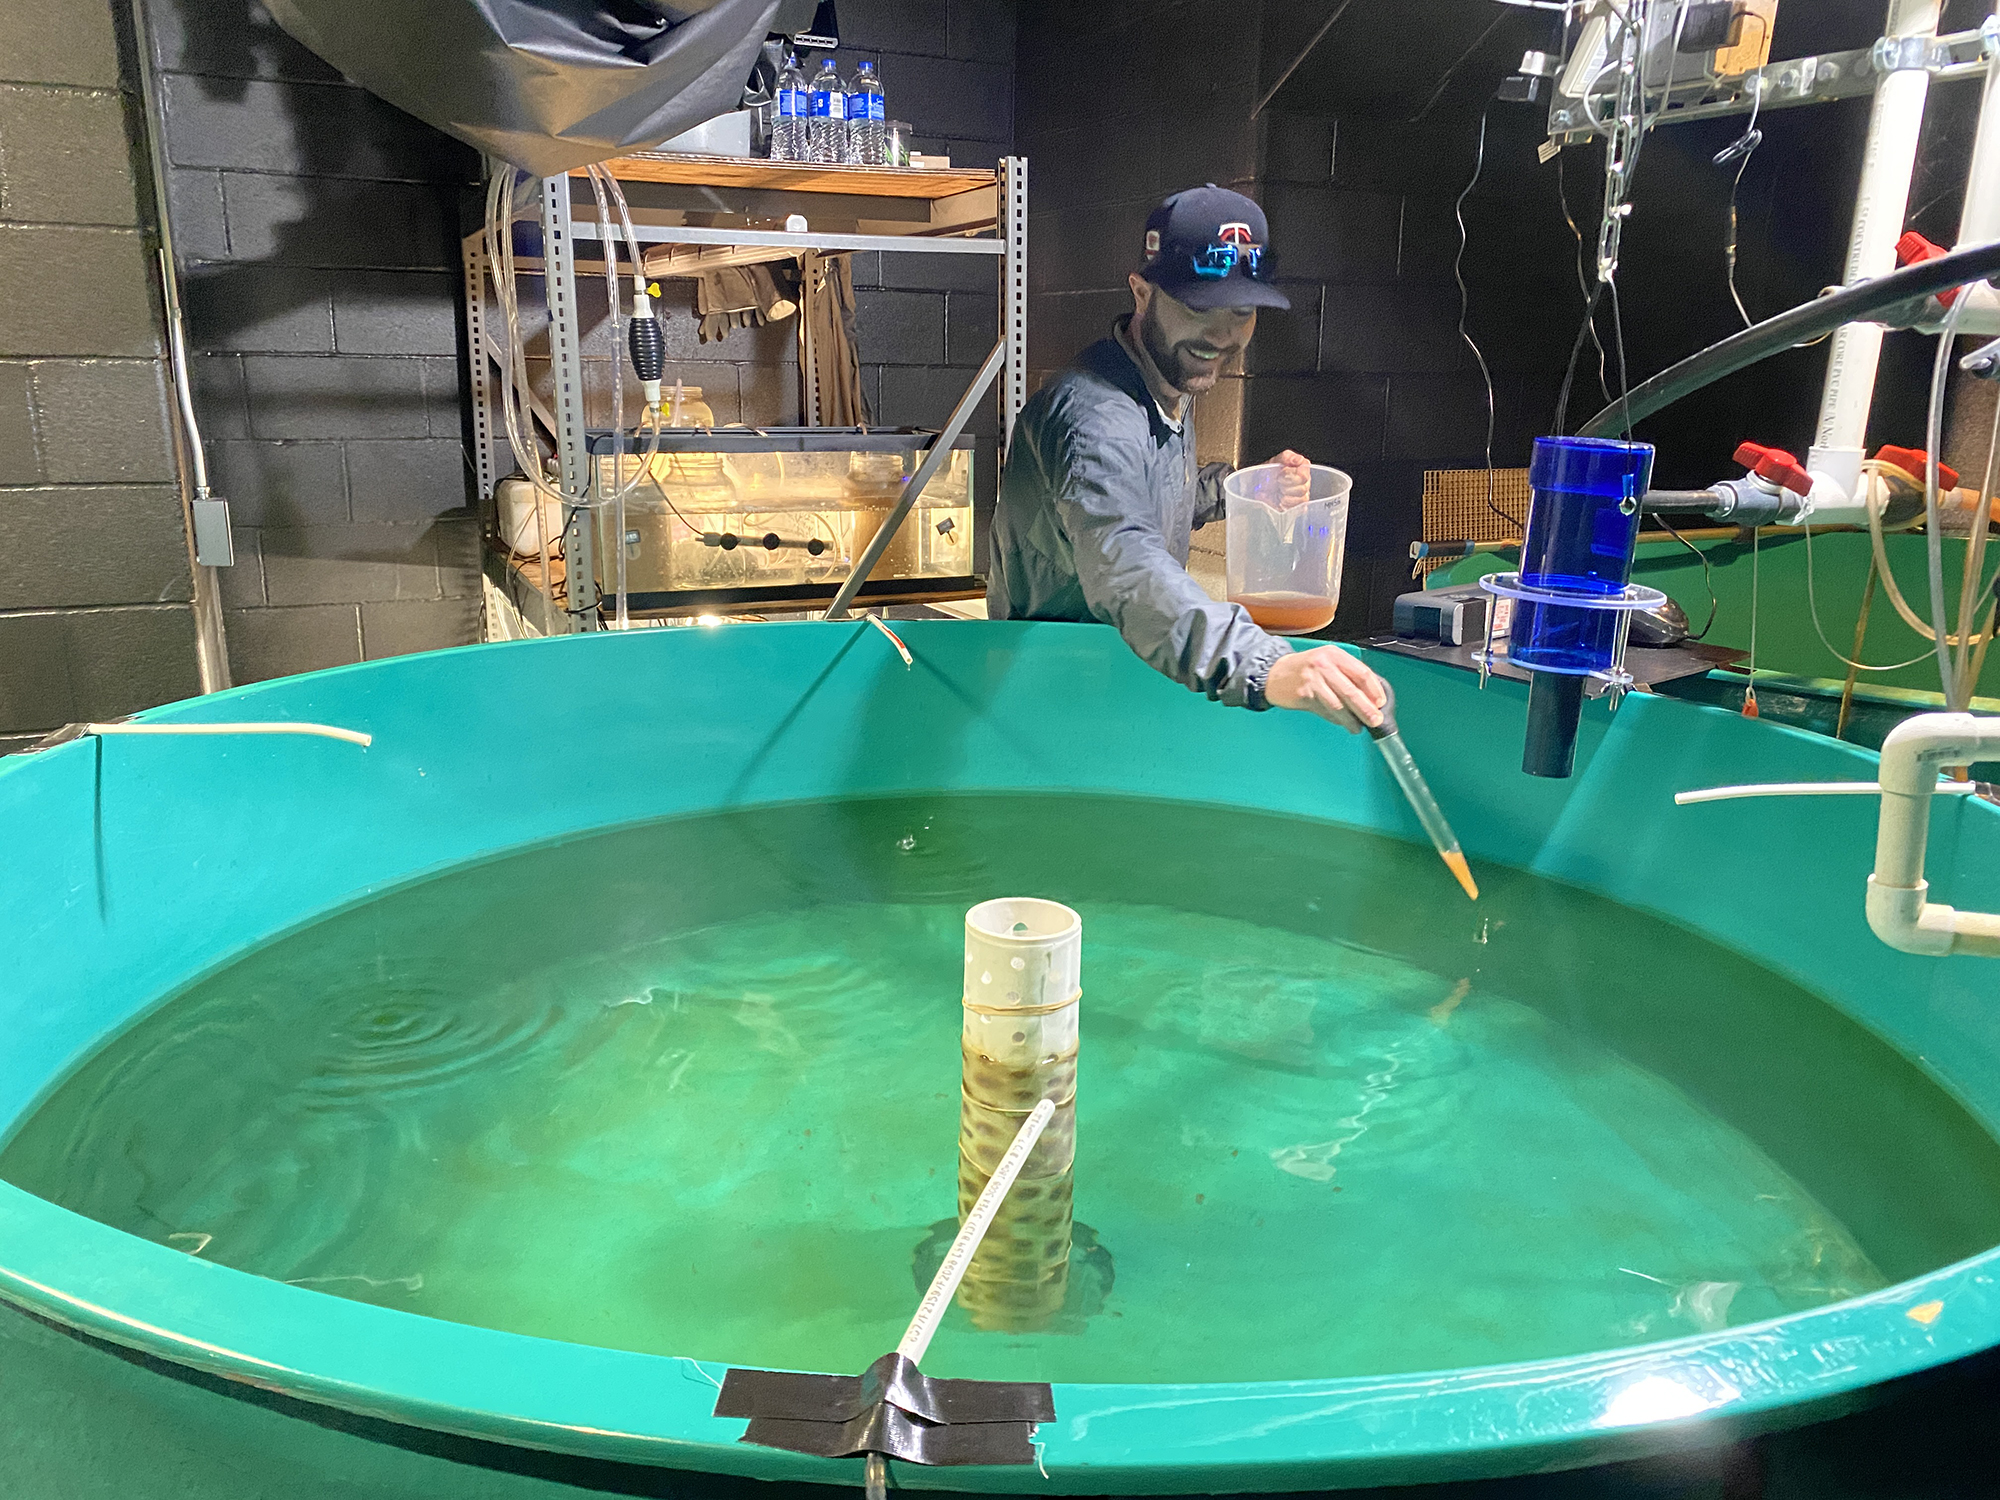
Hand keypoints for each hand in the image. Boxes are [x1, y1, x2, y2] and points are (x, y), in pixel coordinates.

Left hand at [1265, 450, 1312, 506]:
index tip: (1280, 475)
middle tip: (1277, 484)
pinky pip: (1297, 509)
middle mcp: (1305, 482)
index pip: (1304, 475)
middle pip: (1303, 489)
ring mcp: (1302, 496)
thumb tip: (1298, 459)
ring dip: (1285, 497)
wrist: (1256, 488)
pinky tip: (1279, 501)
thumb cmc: (1266, 474)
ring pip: (1301, 500)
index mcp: (1302, 469)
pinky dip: (1285, 506)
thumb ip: (1287, 457)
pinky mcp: (1297, 508)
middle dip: (1286, 487)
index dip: (1290, 476)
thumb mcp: (1273, 462)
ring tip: (1277, 492)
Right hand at [1265, 645, 1386, 732]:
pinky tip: (1341, 723)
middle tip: (1376, 721)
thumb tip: (1370, 699)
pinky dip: (1335, 719)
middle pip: (1352, 691)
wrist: (1274, 673)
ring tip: (1357, 727)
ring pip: (1338, 704)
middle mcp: (1324, 665)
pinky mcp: (1304, 694)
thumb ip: (1347, 676)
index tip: (1380, 703)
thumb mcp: (1327, 663)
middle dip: (1366, 709)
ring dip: (1350, 719)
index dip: (1374, 690)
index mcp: (1335, 655)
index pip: (1362, 673)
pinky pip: (1325, 711)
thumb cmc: (1304, 670)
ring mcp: (1313, 680)